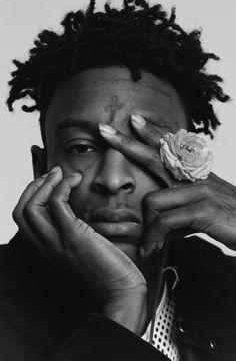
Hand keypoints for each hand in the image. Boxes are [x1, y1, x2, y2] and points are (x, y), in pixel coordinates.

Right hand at [12, 166, 146, 333]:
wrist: (121, 293)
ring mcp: (57, 243)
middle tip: (53, 175)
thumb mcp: (81, 254)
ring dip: (45, 183)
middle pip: (21, 212)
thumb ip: (71, 238)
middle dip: (34, 187)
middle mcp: (46, 249)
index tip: (48, 184)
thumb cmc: (108, 274)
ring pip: (31, 207)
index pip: (24, 221)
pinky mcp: (73, 236)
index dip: (31, 197)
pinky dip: (62, 186)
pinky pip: (56, 204)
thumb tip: (74, 216)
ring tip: (61, 174)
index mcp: (46, 253)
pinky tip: (74, 180)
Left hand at [99, 116, 235, 257]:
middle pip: (154, 155)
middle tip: (104, 131)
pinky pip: (165, 221)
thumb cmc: (232, 220)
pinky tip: (151, 249)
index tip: (134, 121)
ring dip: (147, 227)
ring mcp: (198, 190)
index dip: (152, 134)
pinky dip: (154, 238)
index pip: (170, 148)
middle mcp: (194, 177)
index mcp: (194, 174)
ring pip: (153, 199)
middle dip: (127, 143)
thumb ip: (182, 214)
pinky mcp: (201, 209)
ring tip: (148, 244)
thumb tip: (163, 225)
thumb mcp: (204, 213)